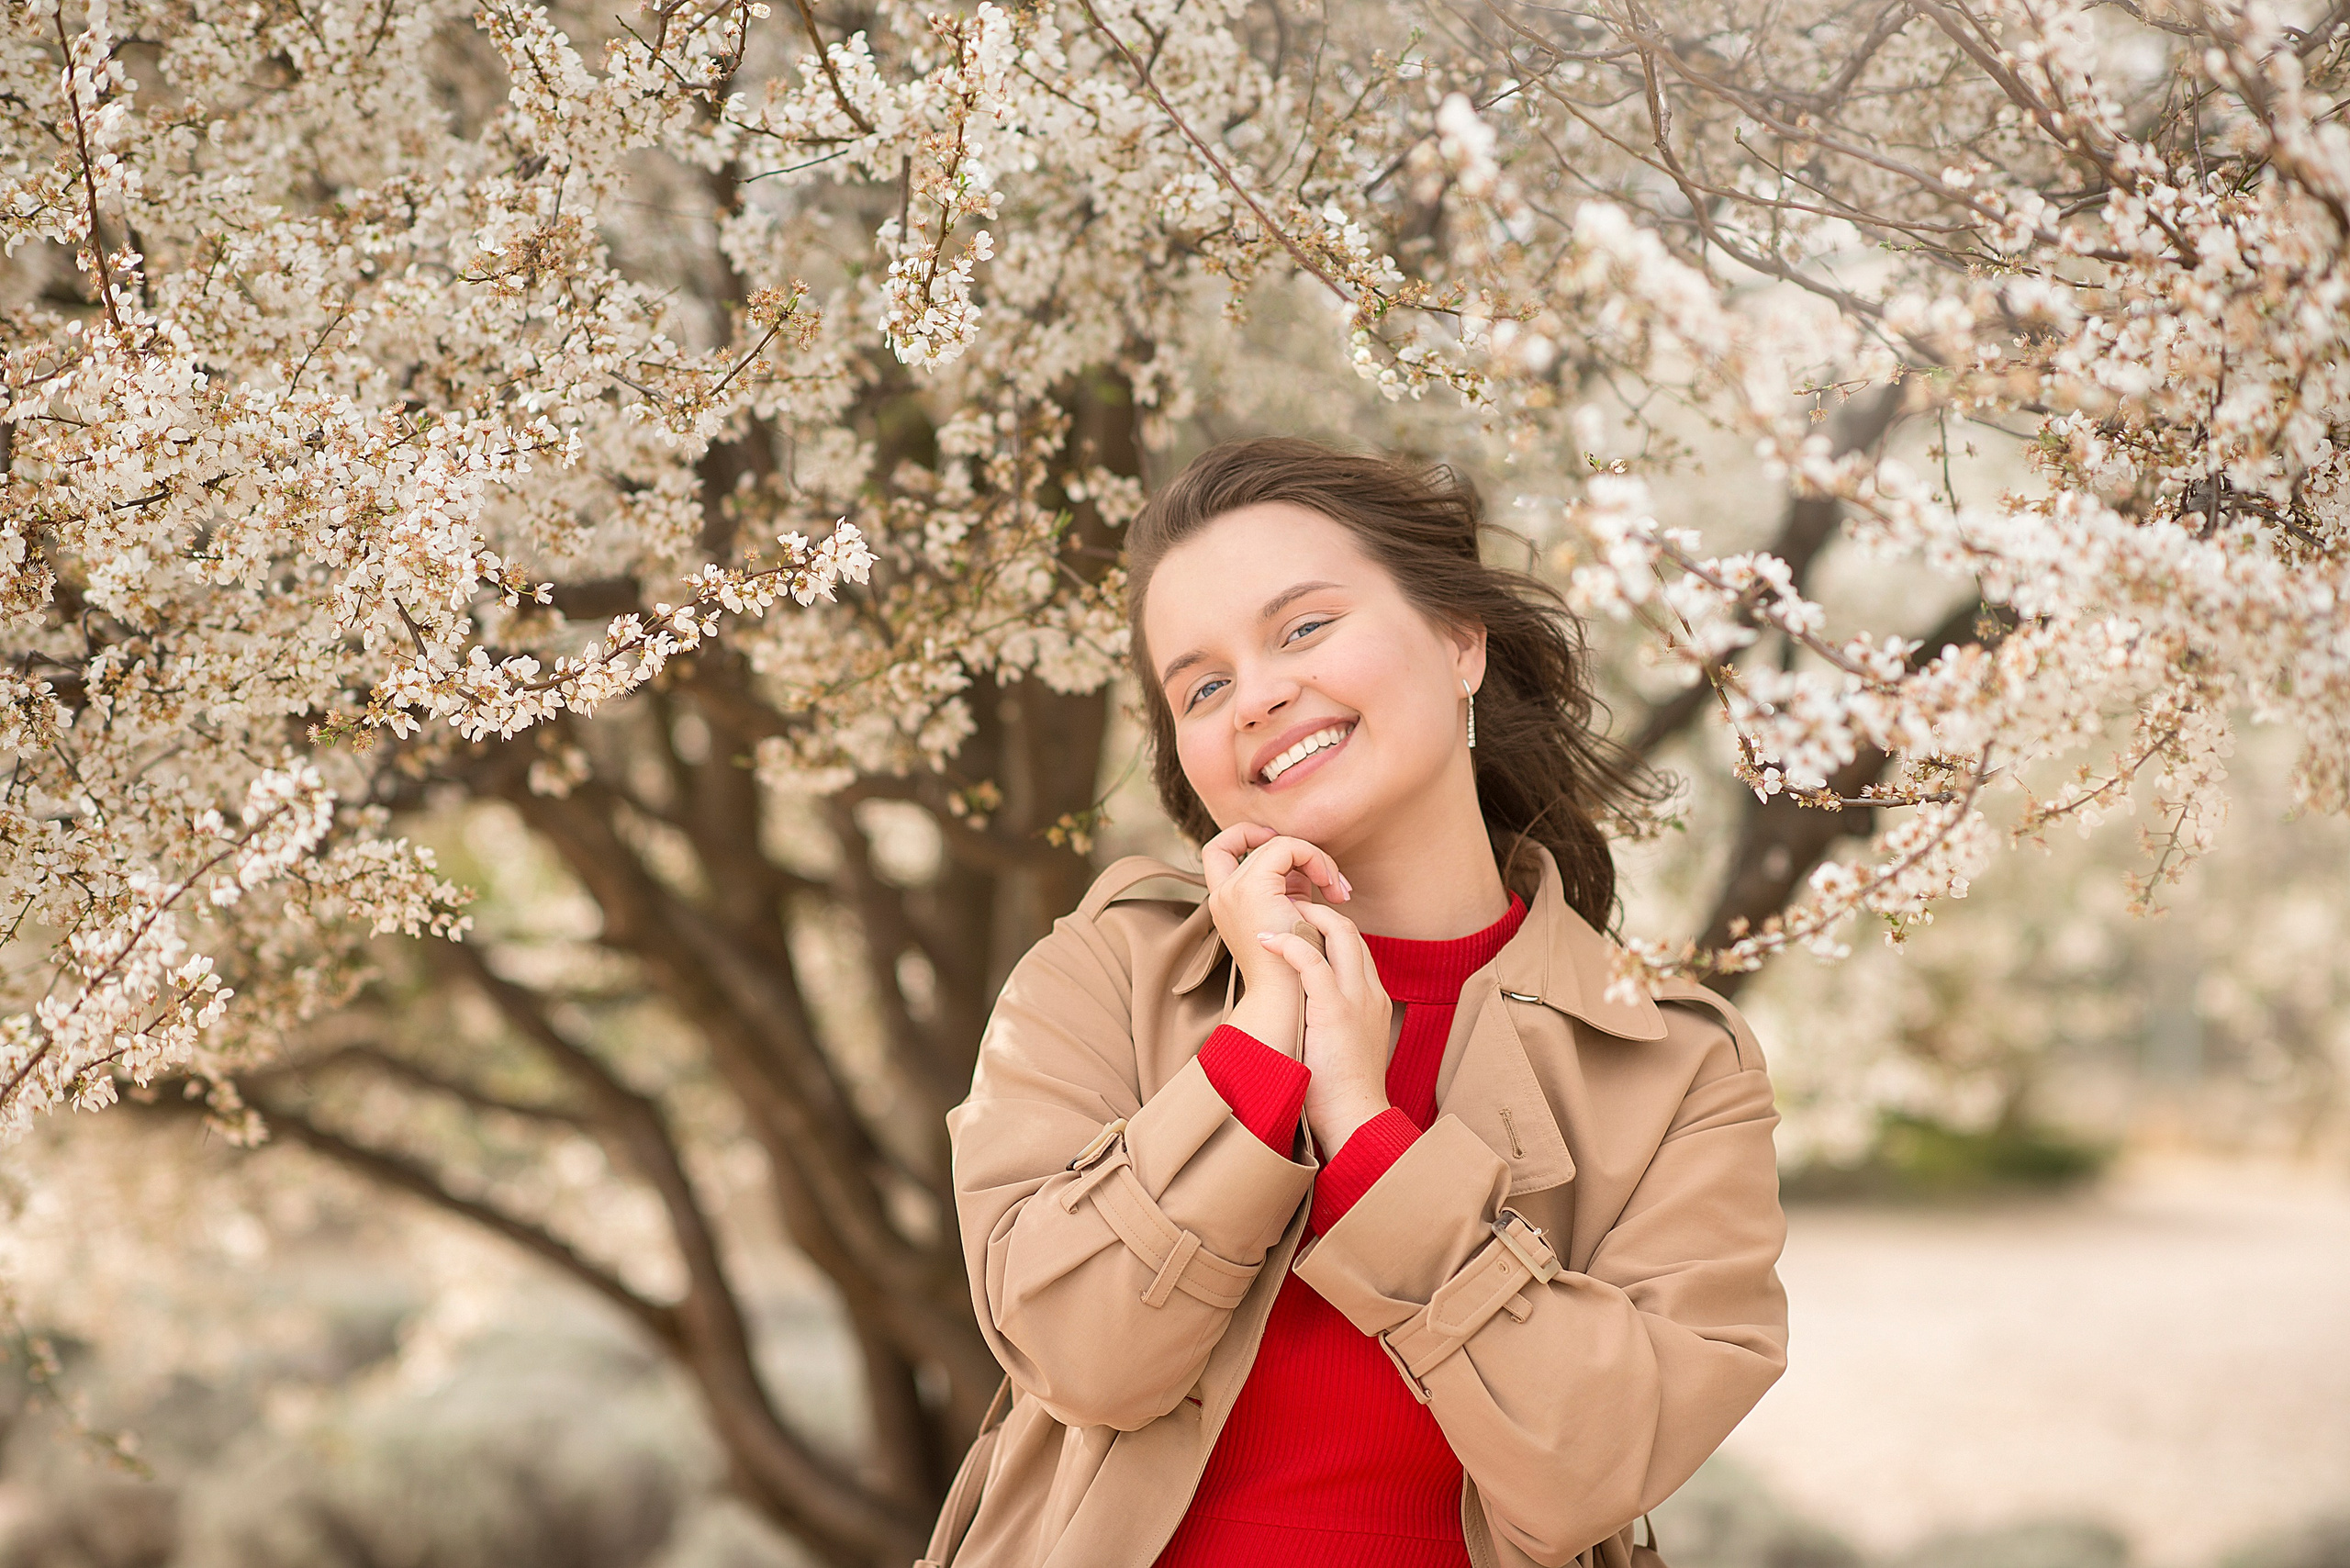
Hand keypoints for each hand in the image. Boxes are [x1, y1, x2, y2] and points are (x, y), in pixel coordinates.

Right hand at [1201, 825, 1349, 1054]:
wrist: (1291, 1005)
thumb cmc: (1299, 974)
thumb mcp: (1293, 923)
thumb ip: (1293, 892)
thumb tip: (1310, 870)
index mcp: (1229, 903)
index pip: (1221, 850)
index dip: (1250, 837)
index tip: (1293, 858)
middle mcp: (1223, 895)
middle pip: (1256, 843)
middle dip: (1301, 853)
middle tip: (1332, 881)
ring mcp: (1233, 890)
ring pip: (1277, 844)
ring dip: (1315, 858)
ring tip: (1338, 890)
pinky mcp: (1252, 889)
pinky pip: (1286, 847)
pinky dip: (1315, 859)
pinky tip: (1333, 889)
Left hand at [1256, 901, 1392, 1151]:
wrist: (1357, 1118)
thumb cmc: (1343, 1090)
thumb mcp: (1346, 1044)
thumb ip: (1334, 1019)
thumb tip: (1305, 1011)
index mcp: (1372, 998)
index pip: (1355, 947)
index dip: (1328, 930)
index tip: (1301, 928)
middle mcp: (1368, 991)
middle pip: (1351, 931)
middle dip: (1319, 913)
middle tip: (1286, 911)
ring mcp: (1355, 998)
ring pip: (1340, 933)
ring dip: (1306, 917)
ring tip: (1275, 918)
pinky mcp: (1336, 1010)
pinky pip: (1313, 961)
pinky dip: (1289, 944)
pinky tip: (1267, 940)